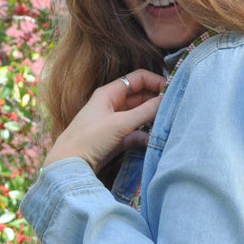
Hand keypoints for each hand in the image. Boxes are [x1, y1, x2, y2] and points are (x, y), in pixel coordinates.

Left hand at [43, 70, 165, 172]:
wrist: (69, 165)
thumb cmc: (90, 139)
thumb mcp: (120, 123)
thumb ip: (145, 112)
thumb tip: (167, 101)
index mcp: (109, 93)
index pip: (137, 78)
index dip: (155, 81)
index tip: (172, 91)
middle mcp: (112, 105)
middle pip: (140, 97)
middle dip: (156, 101)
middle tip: (174, 108)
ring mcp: (113, 123)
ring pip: (139, 116)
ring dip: (152, 119)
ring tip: (168, 123)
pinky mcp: (115, 140)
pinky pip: (135, 133)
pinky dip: (144, 135)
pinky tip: (153, 140)